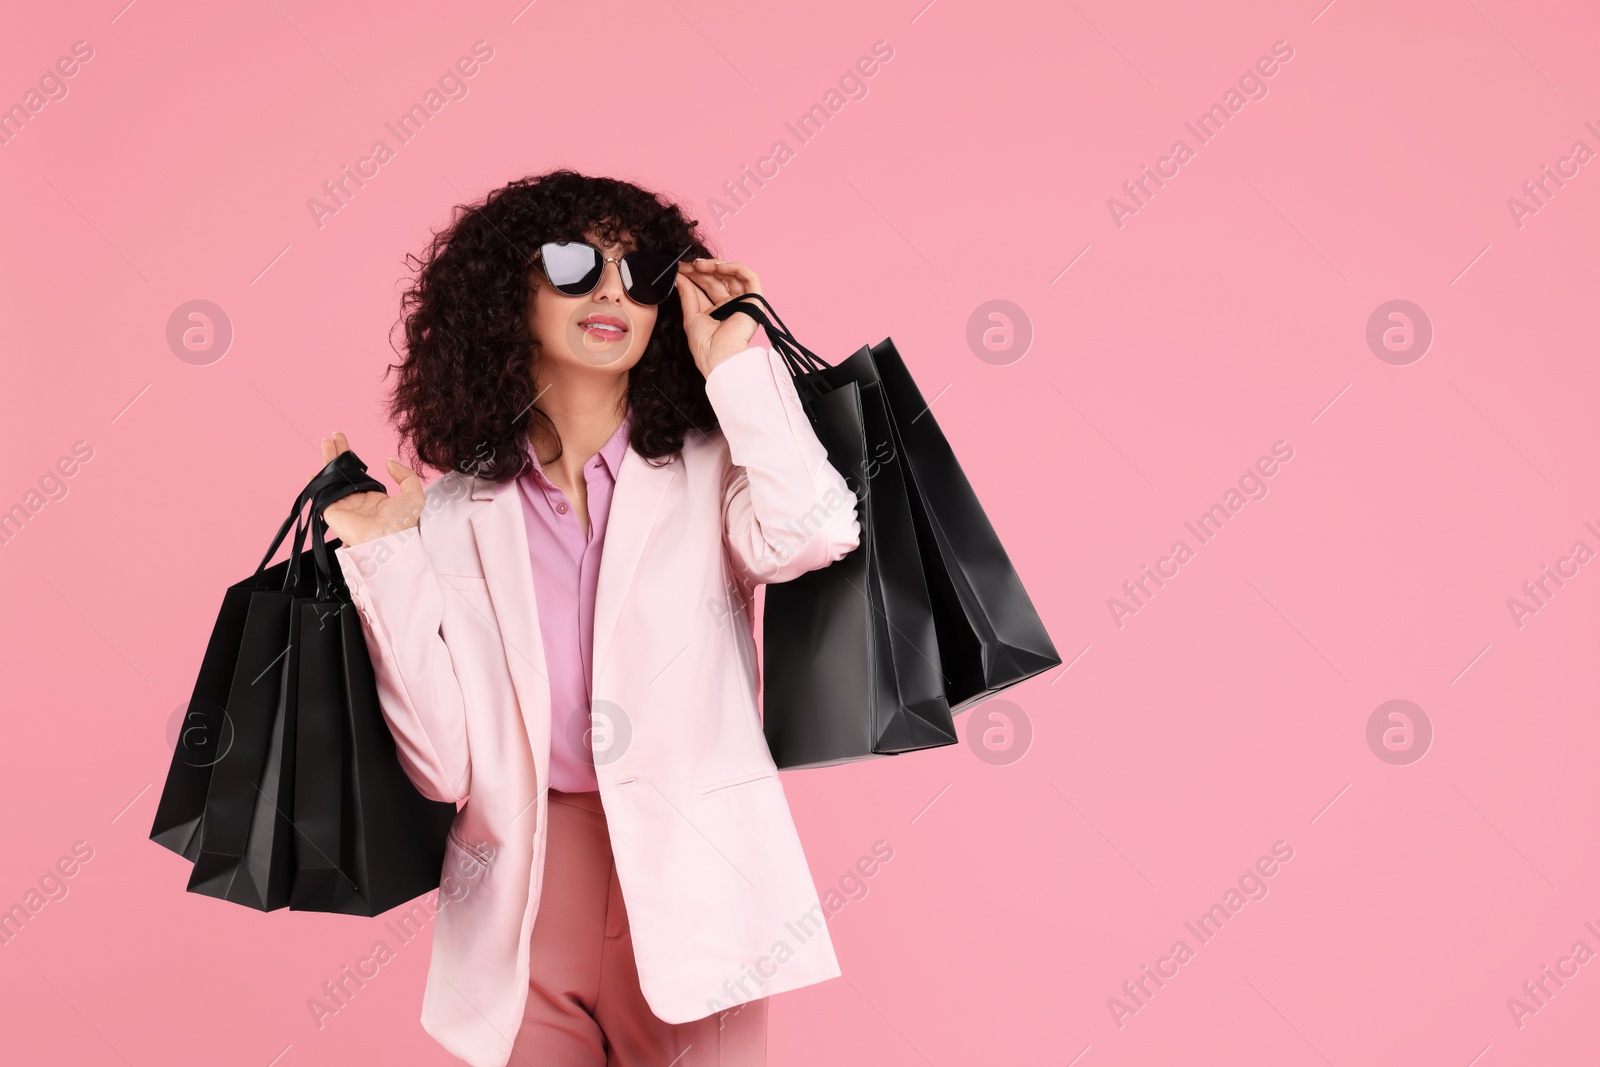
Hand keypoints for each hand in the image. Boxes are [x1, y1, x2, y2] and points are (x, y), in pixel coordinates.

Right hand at [317, 432, 424, 547]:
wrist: (386, 540)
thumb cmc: (402, 523)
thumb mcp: (414, 495)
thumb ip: (406, 475)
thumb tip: (389, 462)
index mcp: (374, 498)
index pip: (359, 473)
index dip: (352, 457)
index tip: (346, 442)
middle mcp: (357, 500)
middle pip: (344, 471)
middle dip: (338, 453)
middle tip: (334, 436)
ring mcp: (344, 505)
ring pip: (333, 478)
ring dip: (328, 460)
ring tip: (325, 442)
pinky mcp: (332, 510)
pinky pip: (322, 494)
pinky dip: (315, 484)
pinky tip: (311, 474)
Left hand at [675, 258, 762, 376]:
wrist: (719, 357)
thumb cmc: (705, 345)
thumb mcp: (691, 316)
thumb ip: (687, 295)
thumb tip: (679, 277)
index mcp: (716, 310)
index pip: (705, 286)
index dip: (694, 275)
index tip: (679, 268)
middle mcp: (730, 305)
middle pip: (717, 280)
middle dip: (701, 270)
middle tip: (687, 264)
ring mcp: (743, 302)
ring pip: (733, 276)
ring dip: (716, 266)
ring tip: (700, 265)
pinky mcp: (755, 301)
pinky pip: (750, 278)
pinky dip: (736, 268)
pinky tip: (720, 267)